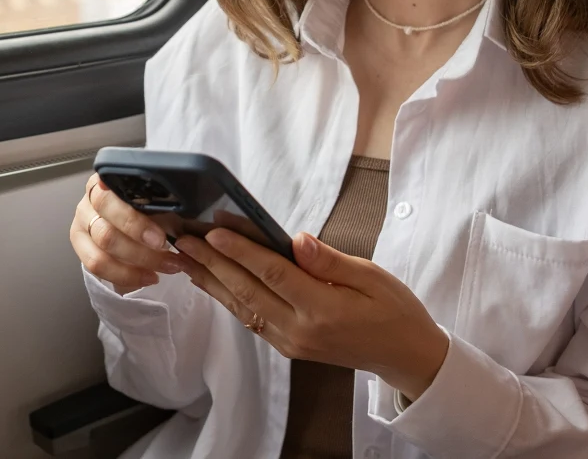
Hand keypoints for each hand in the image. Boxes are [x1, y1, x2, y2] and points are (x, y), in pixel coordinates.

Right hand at [70, 173, 187, 293]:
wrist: (136, 217)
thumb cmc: (149, 204)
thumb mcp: (159, 199)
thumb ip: (166, 205)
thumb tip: (190, 216)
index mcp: (106, 183)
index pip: (112, 202)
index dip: (135, 224)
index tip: (161, 239)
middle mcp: (88, 204)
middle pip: (105, 233)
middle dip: (140, 251)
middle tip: (169, 259)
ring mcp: (82, 227)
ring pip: (100, 255)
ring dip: (134, 268)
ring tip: (161, 271)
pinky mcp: (82, 248)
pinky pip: (96, 269)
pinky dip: (124, 277)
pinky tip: (146, 277)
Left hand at [174, 229, 449, 401]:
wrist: (404, 355)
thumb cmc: (393, 310)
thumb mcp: (372, 277)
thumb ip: (330, 261)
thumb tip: (298, 239)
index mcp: (324, 310)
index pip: (274, 275)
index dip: (242, 252)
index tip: (214, 231)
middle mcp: (301, 330)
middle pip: (248, 291)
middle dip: (213, 263)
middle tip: (183, 239)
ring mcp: (291, 343)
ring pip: (243, 308)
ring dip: (211, 281)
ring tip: (184, 257)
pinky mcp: (288, 347)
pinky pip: (251, 320)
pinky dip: (227, 298)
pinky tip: (210, 282)